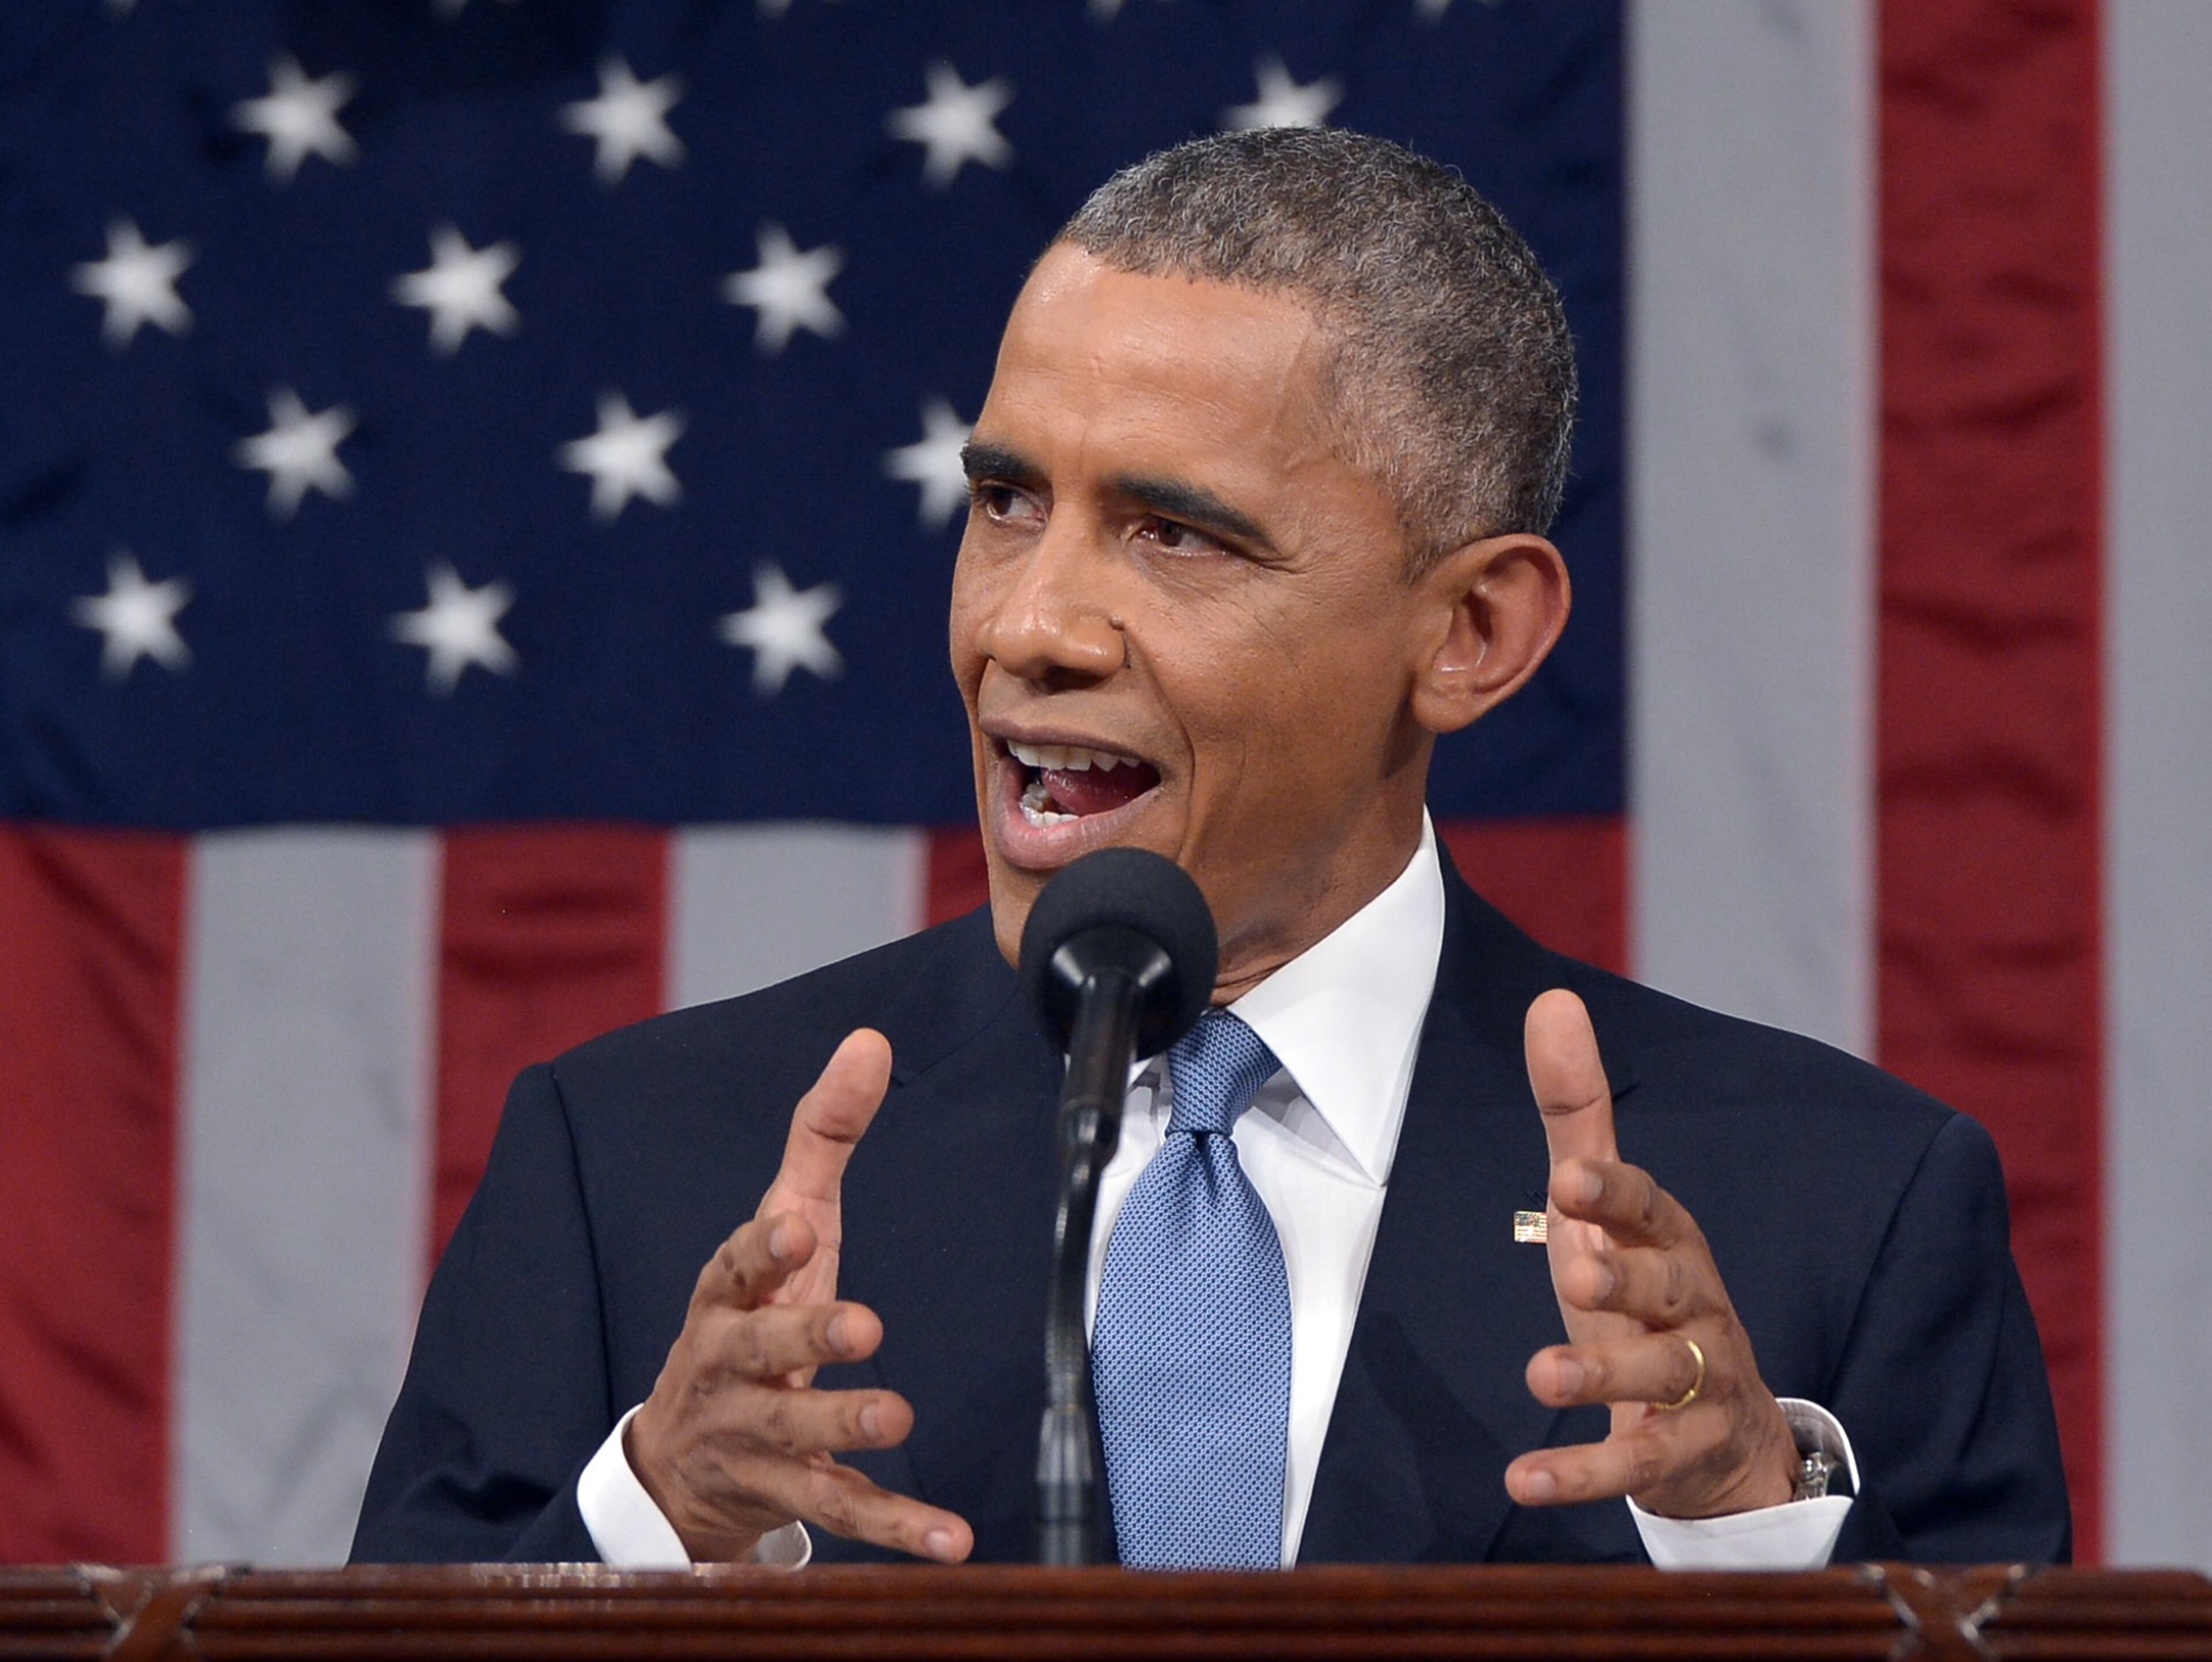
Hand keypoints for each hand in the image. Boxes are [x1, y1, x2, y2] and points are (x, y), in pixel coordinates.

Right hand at [625, 1028, 974, 1562]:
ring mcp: (753, 1437)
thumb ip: (821, 1135)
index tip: (794, 1227)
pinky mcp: (787, 1496)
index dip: (762, 1247)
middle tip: (863, 1325)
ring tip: (897, 1416)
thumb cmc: (752, 1314)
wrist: (683, 1456)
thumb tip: (870, 1039)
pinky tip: (951, 1540)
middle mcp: (728, 1367)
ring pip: (796, 1436)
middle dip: (805, 1336)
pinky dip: (897, 1528)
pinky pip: (843, 1512)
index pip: (734, 1265)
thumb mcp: (781, 1225)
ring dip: (845, 1426)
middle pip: (760, 1350)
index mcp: (726, 1297)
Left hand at [1503, 989, 1798, 1518]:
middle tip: (1574, 1273)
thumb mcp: (1600, 1209)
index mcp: (1669, 1241)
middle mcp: (1695, 1307)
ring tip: (1538, 1378)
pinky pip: (1635, 1464)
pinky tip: (1521, 1479)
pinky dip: (1579, 1474)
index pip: (1649, 1207)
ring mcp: (1699, 1383)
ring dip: (1599, 1377)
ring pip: (1661, 1375)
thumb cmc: (1642, 1295)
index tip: (1569, 1176)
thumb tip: (1552, 999)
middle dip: (1626, 1277)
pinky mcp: (1682, 1454)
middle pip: (1671, 1287)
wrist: (1721, 1430)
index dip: (1614, 1192)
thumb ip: (1575, 1114)